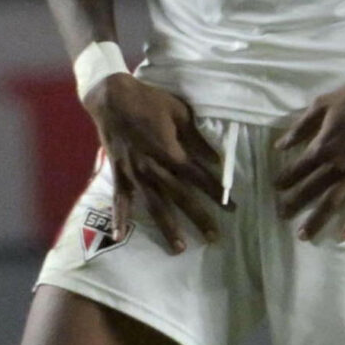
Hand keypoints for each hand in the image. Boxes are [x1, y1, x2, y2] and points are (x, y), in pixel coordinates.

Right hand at [86, 73, 224, 253]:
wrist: (111, 96)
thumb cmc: (149, 100)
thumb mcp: (180, 113)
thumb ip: (197, 139)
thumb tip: (216, 159)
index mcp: (170, 151)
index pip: (198, 177)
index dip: (216, 193)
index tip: (232, 208)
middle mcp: (152, 167)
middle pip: (180, 197)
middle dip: (198, 218)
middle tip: (214, 238)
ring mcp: (133, 172)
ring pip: (154, 205)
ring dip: (166, 227)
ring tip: (179, 248)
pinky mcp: (118, 173)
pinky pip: (119, 199)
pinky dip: (119, 217)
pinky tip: (119, 235)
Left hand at [274, 77, 344, 242]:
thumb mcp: (321, 104)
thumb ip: (300, 127)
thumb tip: (280, 146)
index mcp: (322, 146)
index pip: (298, 169)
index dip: (285, 179)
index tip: (275, 188)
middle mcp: (336, 165)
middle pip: (311, 189)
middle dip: (294, 203)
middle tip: (281, 215)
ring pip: (332, 202)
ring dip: (317, 220)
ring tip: (304, 235)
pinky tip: (344, 235)